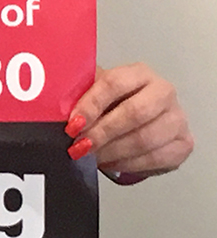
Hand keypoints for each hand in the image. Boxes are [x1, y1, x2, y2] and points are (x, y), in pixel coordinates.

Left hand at [65, 63, 192, 182]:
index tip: (73, 124)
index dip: (91, 105)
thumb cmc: (112, 104)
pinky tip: (109, 163)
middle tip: (79, 146)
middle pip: (134, 113)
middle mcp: (164, 92)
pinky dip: (128, 164)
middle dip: (102, 133)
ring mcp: (177, 118)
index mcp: (139, 73)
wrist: (137, 121)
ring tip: (90, 156)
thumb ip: (79, 94)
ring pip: (145, 139)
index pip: (114, 84)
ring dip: (112, 152)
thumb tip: (53, 107)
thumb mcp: (94, 91)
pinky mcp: (184, 143)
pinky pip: (156, 158)